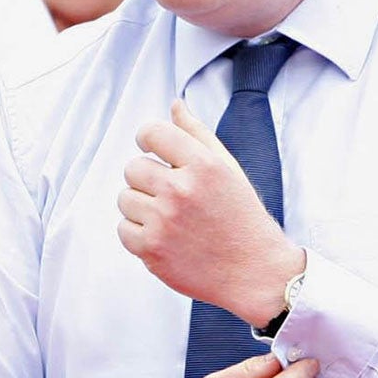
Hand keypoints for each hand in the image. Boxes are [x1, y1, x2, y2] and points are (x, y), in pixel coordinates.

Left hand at [117, 100, 305, 327]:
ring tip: (170, 218)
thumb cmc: (241, 218)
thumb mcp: (228, 169)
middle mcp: (181, 190)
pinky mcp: (152, 250)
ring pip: (125, 199)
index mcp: (202, 164)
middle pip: (132, 168)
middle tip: (170, 195)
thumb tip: (174, 105)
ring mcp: (164, 221)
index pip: (150, 132)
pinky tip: (164, 237)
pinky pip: (123, 230)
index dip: (148, 140)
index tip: (154, 152)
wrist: (254, 272)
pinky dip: (138, 234)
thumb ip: (198, 134)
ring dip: (141, 207)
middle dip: (147, 179)